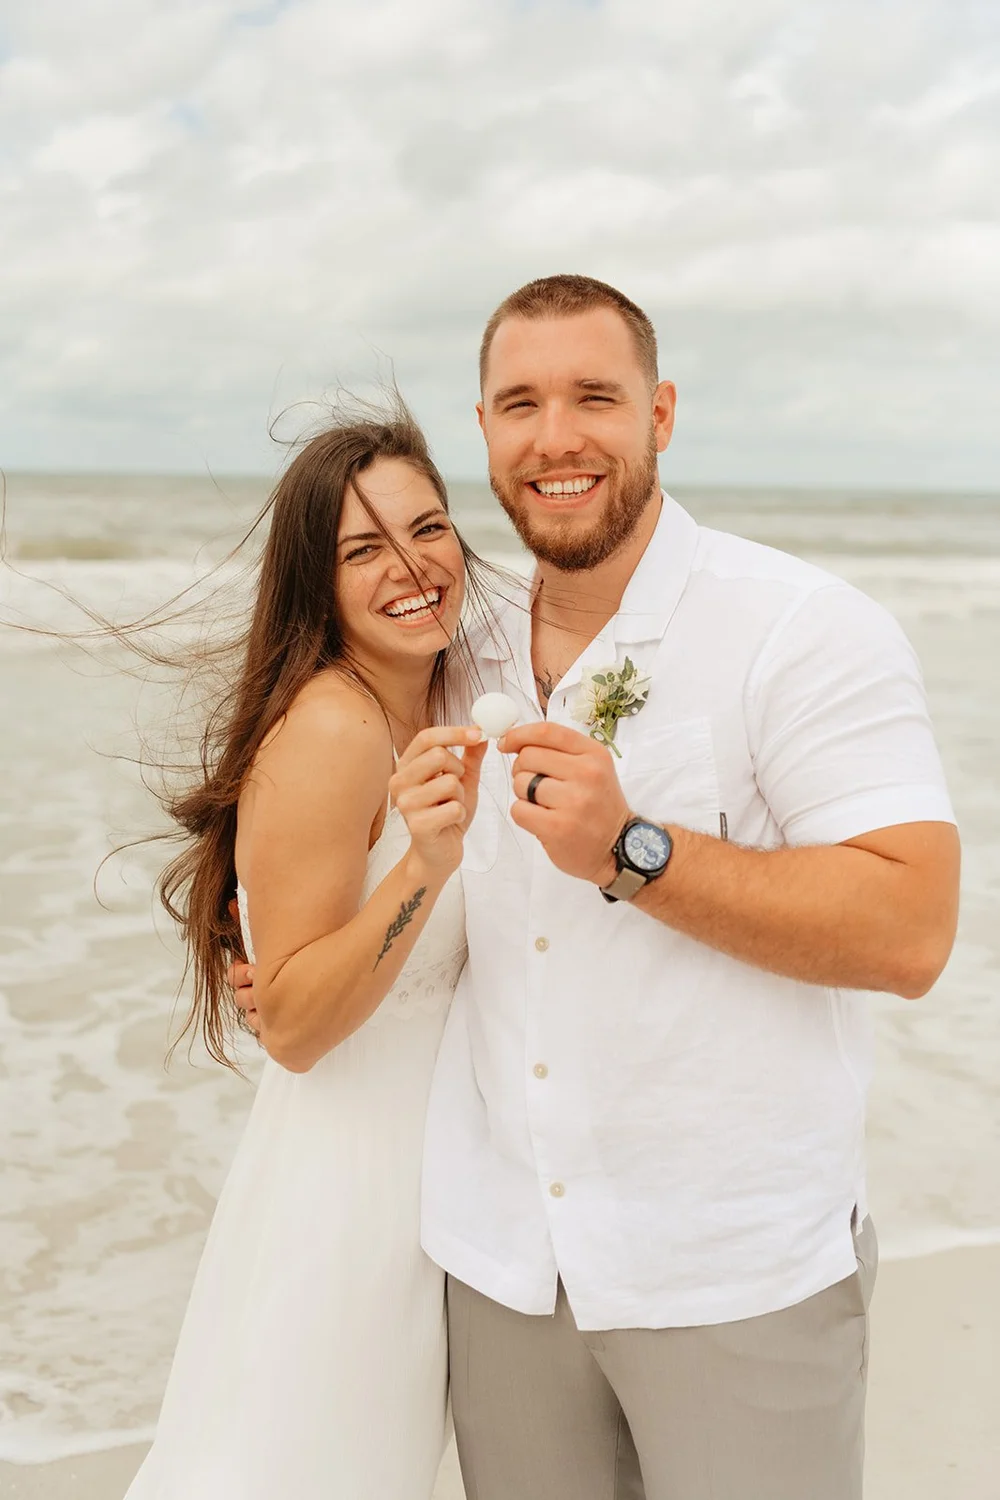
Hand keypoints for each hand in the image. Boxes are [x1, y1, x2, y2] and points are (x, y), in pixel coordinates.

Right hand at [390, 726, 487, 876]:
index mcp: (407, 766)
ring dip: (460, 796)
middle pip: (439, 755)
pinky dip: (460, 814)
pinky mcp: (417, 825)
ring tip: (450, 807)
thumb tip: (481, 730)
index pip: (427, 737)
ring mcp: (405, 804)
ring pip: (450, 782)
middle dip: (458, 770)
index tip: (479, 733)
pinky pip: (454, 808)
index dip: (454, 732)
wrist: (439, 852)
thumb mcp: (462, 779)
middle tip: (456, 787)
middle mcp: (399, 782)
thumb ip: (470, 755)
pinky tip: (450, 822)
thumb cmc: (447, 812)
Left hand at [499, 721, 629, 883]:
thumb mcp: (592, 767)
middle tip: (536, 785)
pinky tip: (542, 820)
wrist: (618, 846)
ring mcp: (573, 801)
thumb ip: (559, 751)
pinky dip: (524, 814)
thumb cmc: (598, 805)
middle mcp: (587, 773)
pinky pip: (519, 809)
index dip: (518, 734)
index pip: (546, 732)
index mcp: (594, 754)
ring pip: (521, 783)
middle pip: (528, 756)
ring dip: (524, 794)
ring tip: (545, 804)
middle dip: (522, 769)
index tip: (505, 743)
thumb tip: (513, 741)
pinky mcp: (558, 827)